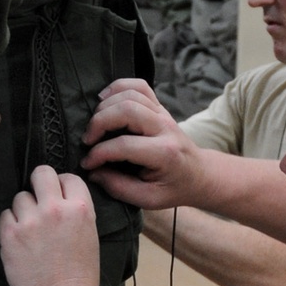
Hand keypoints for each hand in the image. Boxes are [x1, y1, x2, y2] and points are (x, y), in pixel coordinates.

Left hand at [0, 166, 100, 285]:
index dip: (62, 186)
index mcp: (80, 209)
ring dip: (23, 210)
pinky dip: (10, 225)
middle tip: (39, 199)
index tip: (58, 196)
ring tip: (30, 229)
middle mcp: (55, 209)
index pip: (68, 177)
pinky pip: (4, 216)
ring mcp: (30, 221)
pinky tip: (19, 239)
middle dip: (39, 184)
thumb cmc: (80, 273)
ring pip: (20, 197)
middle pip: (41, 173)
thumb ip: (75, 210)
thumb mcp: (90, 234)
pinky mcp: (10, 235)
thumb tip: (58, 194)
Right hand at [80, 78, 207, 209]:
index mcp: (165, 153)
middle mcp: (165, 127)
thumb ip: (119, 188)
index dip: (98, 154)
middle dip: (99, 122)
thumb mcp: (149, 199)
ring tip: (95, 125)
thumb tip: (93, 172)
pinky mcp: (159, 106)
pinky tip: (104, 100)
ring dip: (105, 106)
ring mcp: (163, 113)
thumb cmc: (173, 188)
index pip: (124, 145)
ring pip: (130, 94)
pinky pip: (138, 86)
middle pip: (127, 110)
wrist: (198, 175)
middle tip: (87, 140)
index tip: (87, 163)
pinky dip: (118, 87)